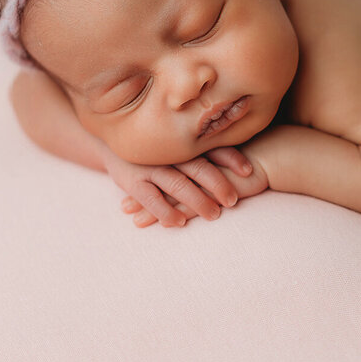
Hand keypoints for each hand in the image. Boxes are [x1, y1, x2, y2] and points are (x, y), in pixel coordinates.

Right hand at [102, 146, 255, 227]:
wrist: (111, 140)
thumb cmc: (157, 145)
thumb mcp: (178, 141)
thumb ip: (205, 146)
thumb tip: (244, 158)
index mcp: (182, 140)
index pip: (212, 147)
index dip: (232, 158)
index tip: (249, 171)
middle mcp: (168, 151)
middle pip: (198, 166)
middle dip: (218, 184)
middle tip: (233, 200)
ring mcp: (149, 166)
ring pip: (177, 183)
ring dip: (196, 200)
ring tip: (213, 215)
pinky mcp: (131, 181)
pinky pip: (150, 198)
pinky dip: (165, 210)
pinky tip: (179, 221)